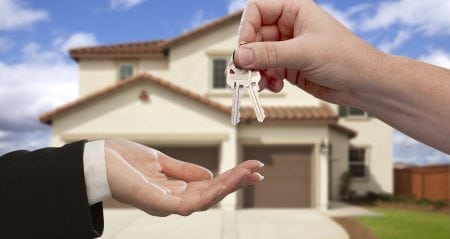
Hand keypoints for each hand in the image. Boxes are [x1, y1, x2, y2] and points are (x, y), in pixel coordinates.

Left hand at [104, 139, 263, 215]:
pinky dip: (210, 193)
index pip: (208, 186)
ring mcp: (166, 204)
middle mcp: (173, 201)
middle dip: (236, 182)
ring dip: (229, 187)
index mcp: (174, 190)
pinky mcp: (158, 203)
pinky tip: (224, 182)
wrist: (95, 160)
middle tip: (258, 170)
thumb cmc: (122, 161)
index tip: (250, 167)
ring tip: (250, 173)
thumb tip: (210, 175)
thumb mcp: (160, 162)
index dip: (229, 178)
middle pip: (211, 194)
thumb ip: (183, 171)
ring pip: (206, 199)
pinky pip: (190, 203)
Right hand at [234, 0, 385, 105]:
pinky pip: (266, 70)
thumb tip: (240, 56)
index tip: (244, 49)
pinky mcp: (288, 67)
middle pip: (254, 36)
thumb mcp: (304, 53)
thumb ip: (270, 54)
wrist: (363, 83)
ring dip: (256, 71)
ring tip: (261, 83)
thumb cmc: (345, 58)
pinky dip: (265, 79)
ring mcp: (287, 48)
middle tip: (245, 72)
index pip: (257, 10)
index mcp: (294, 10)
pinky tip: (274, 86)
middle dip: (249, 55)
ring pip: (257, 56)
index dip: (247, 28)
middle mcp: (288, 27)